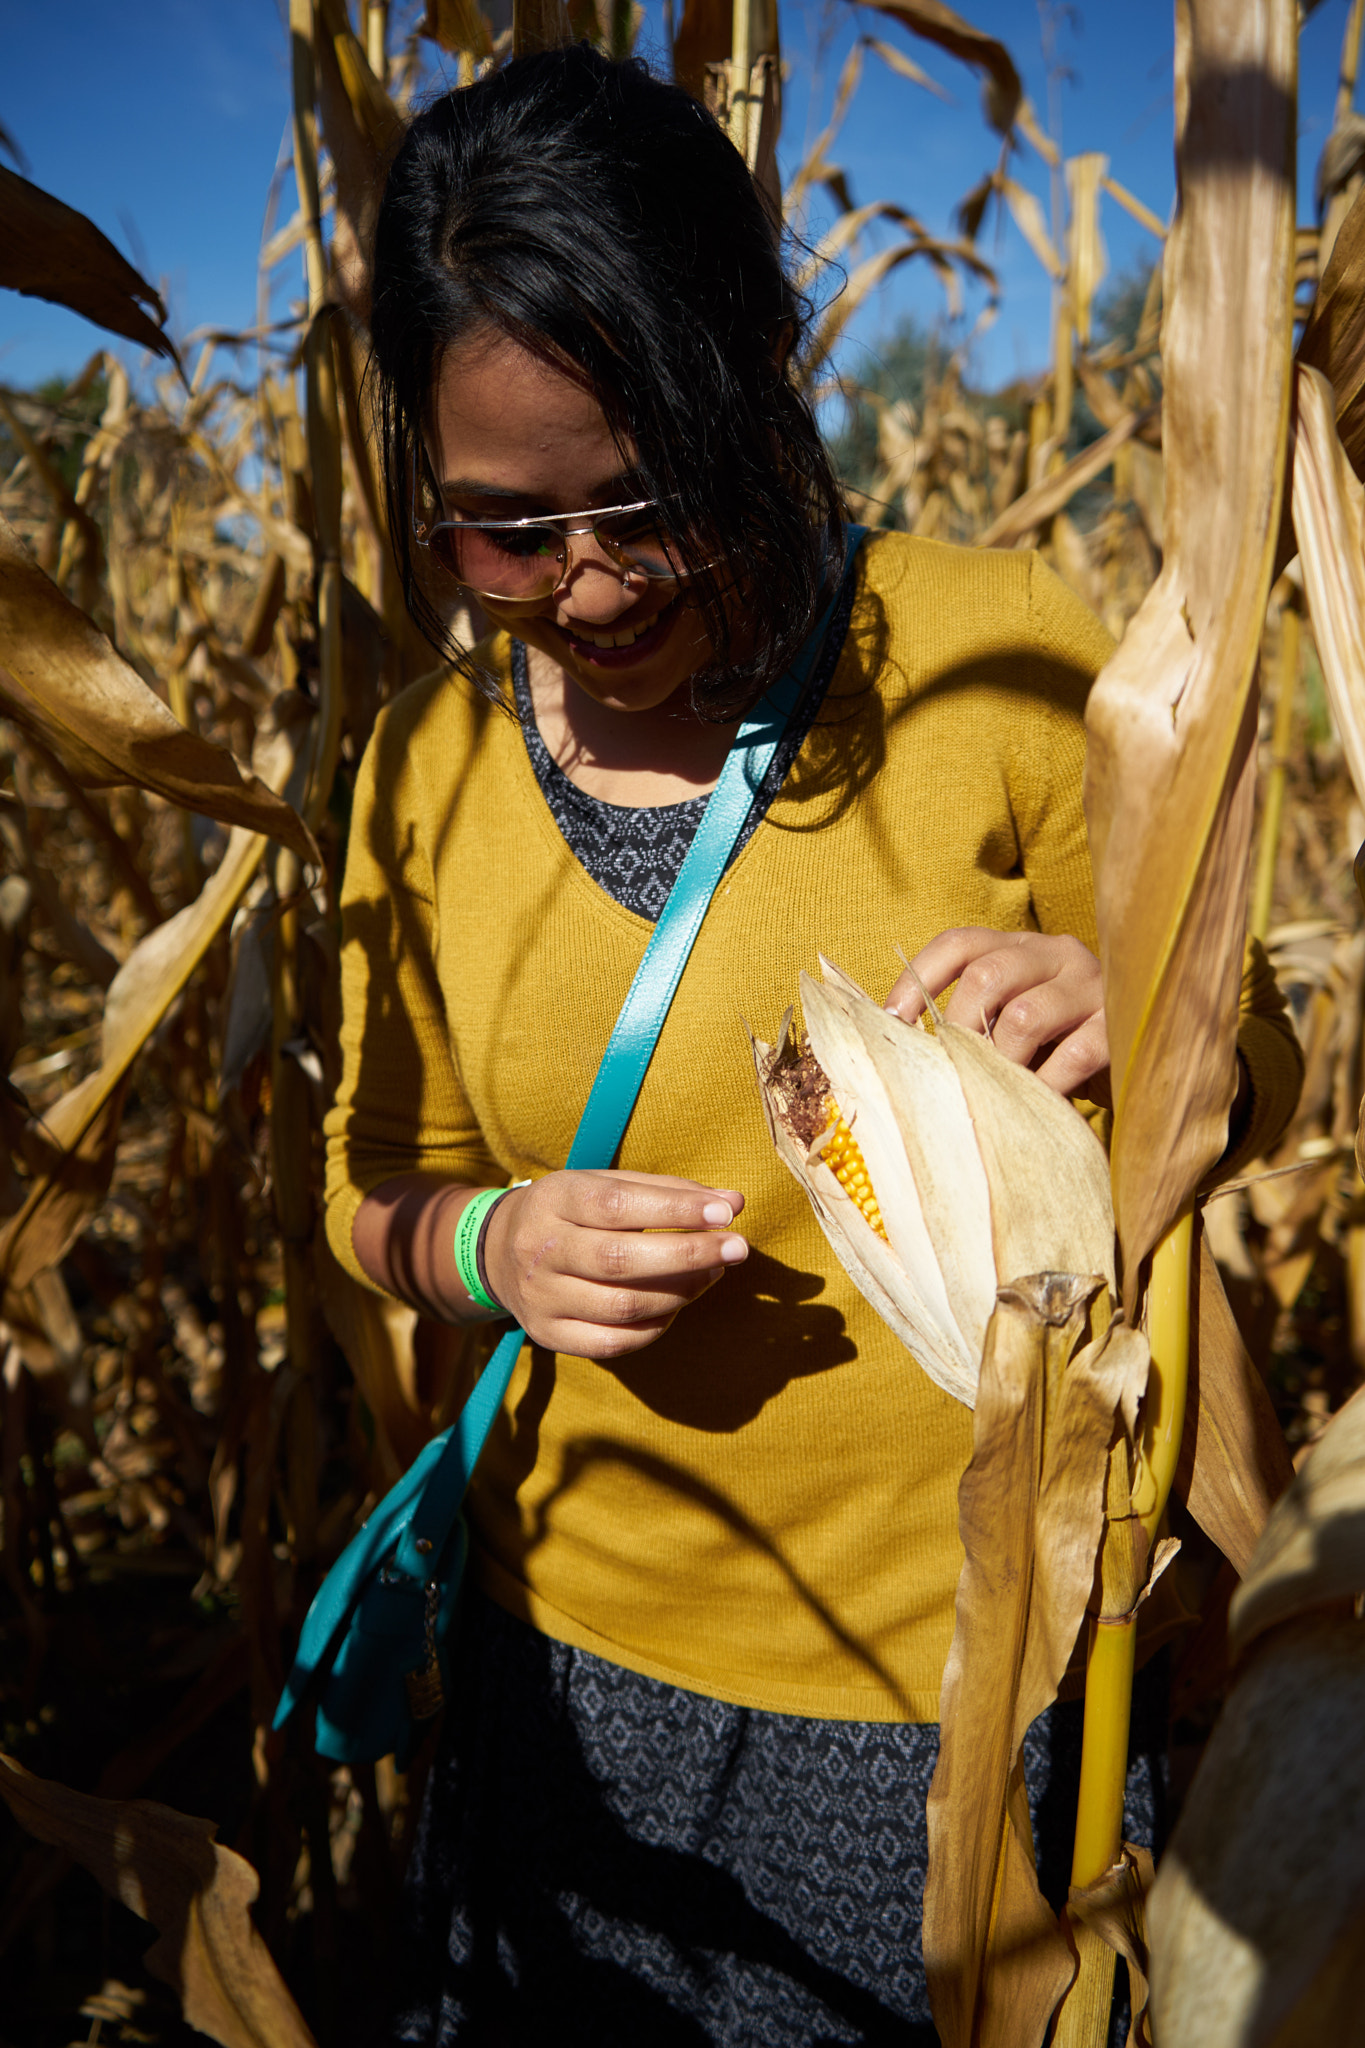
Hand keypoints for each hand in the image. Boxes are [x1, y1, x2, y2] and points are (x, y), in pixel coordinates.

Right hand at [483, 1170, 747, 1360]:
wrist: (498, 1251)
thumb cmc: (573, 1211)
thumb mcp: (607, 1184)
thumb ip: (669, 1192)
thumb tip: (733, 1202)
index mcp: (554, 1199)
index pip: (618, 1204)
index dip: (675, 1210)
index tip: (726, 1213)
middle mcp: (540, 1249)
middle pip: (619, 1260)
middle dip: (688, 1256)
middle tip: (738, 1248)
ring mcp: (540, 1298)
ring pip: (622, 1307)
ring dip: (680, 1292)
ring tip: (711, 1273)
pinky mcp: (547, 1335)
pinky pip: (613, 1343)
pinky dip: (655, 1326)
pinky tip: (675, 1305)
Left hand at [883, 927, 1110, 1104]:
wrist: (1142, 1060)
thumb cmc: (1058, 1047)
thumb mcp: (1010, 1026)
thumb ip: (972, 1023)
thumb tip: (901, 1047)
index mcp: (1020, 948)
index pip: (959, 944)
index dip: (918, 979)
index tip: (892, 1022)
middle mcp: (1056, 954)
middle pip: (988, 974)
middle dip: (958, 1029)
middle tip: (950, 1070)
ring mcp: (1093, 986)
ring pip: (1025, 1014)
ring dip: (999, 1061)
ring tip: (992, 1092)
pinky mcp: (1120, 1025)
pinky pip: (1075, 1054)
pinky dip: (1044, 1085)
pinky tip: (1034, 1106)